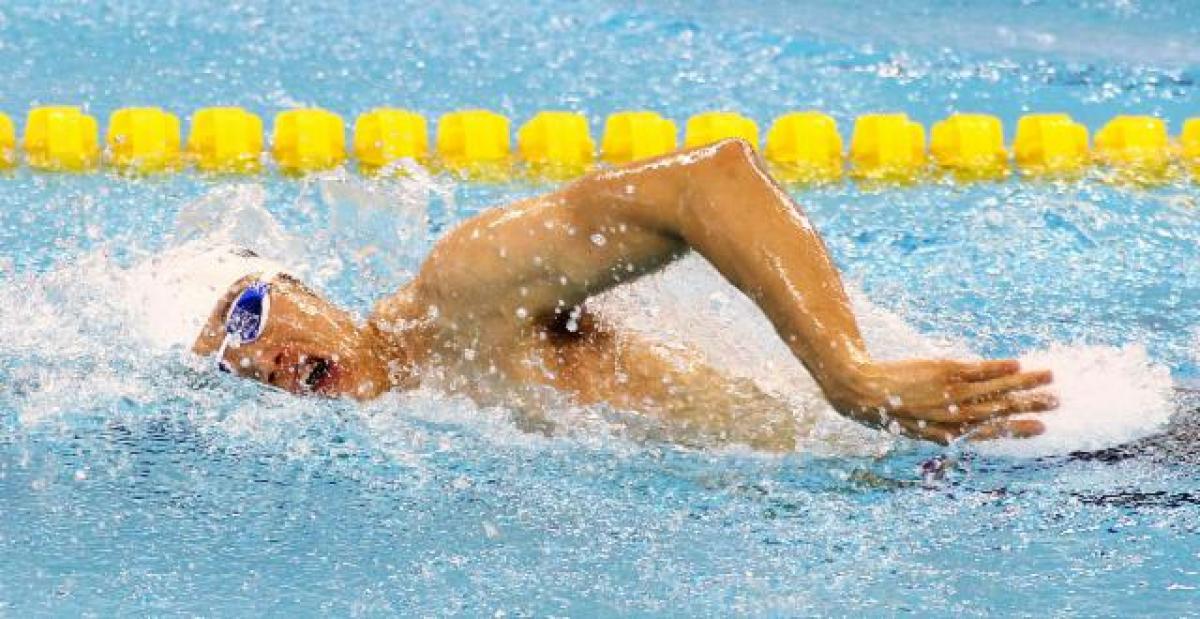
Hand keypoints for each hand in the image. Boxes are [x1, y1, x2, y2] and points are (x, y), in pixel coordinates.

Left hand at [826, 359, 1055, 444]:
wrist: (860, 391)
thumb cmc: (886, 410)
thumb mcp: (914, 426)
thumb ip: (941, 426)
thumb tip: (963, 422)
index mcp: (947, 433)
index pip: (988, 432)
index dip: (1015, 430)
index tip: (1041, 428)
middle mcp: (952, 416)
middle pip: (998, 410)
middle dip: (1029, 406)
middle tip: (1057, 402)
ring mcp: (949, 393)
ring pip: (994, 389)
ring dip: (1024, 383)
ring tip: (1049, 377)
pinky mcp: (943, 371)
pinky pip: (977, 370)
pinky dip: (998, 368)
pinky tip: (1018, 365)